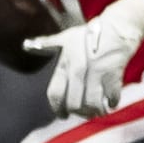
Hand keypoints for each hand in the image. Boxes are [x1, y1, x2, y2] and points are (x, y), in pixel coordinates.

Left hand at [24, 2, 143, 118]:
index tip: (62, 115)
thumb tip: (26, 45)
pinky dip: (111, 103)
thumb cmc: (88, 33)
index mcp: (64, 65)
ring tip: (97, 112)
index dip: (58, 108)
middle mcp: (78, 70)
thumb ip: (46, 44)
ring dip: (95, 111)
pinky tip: (111, 103)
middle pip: (74, 103)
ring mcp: (96, 73)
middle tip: (82, 114)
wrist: (117, 26)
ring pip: (92, 103)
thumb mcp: (65, 38)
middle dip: (78, 112)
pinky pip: (111, 96)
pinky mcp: (113, 74)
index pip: (55, 93)